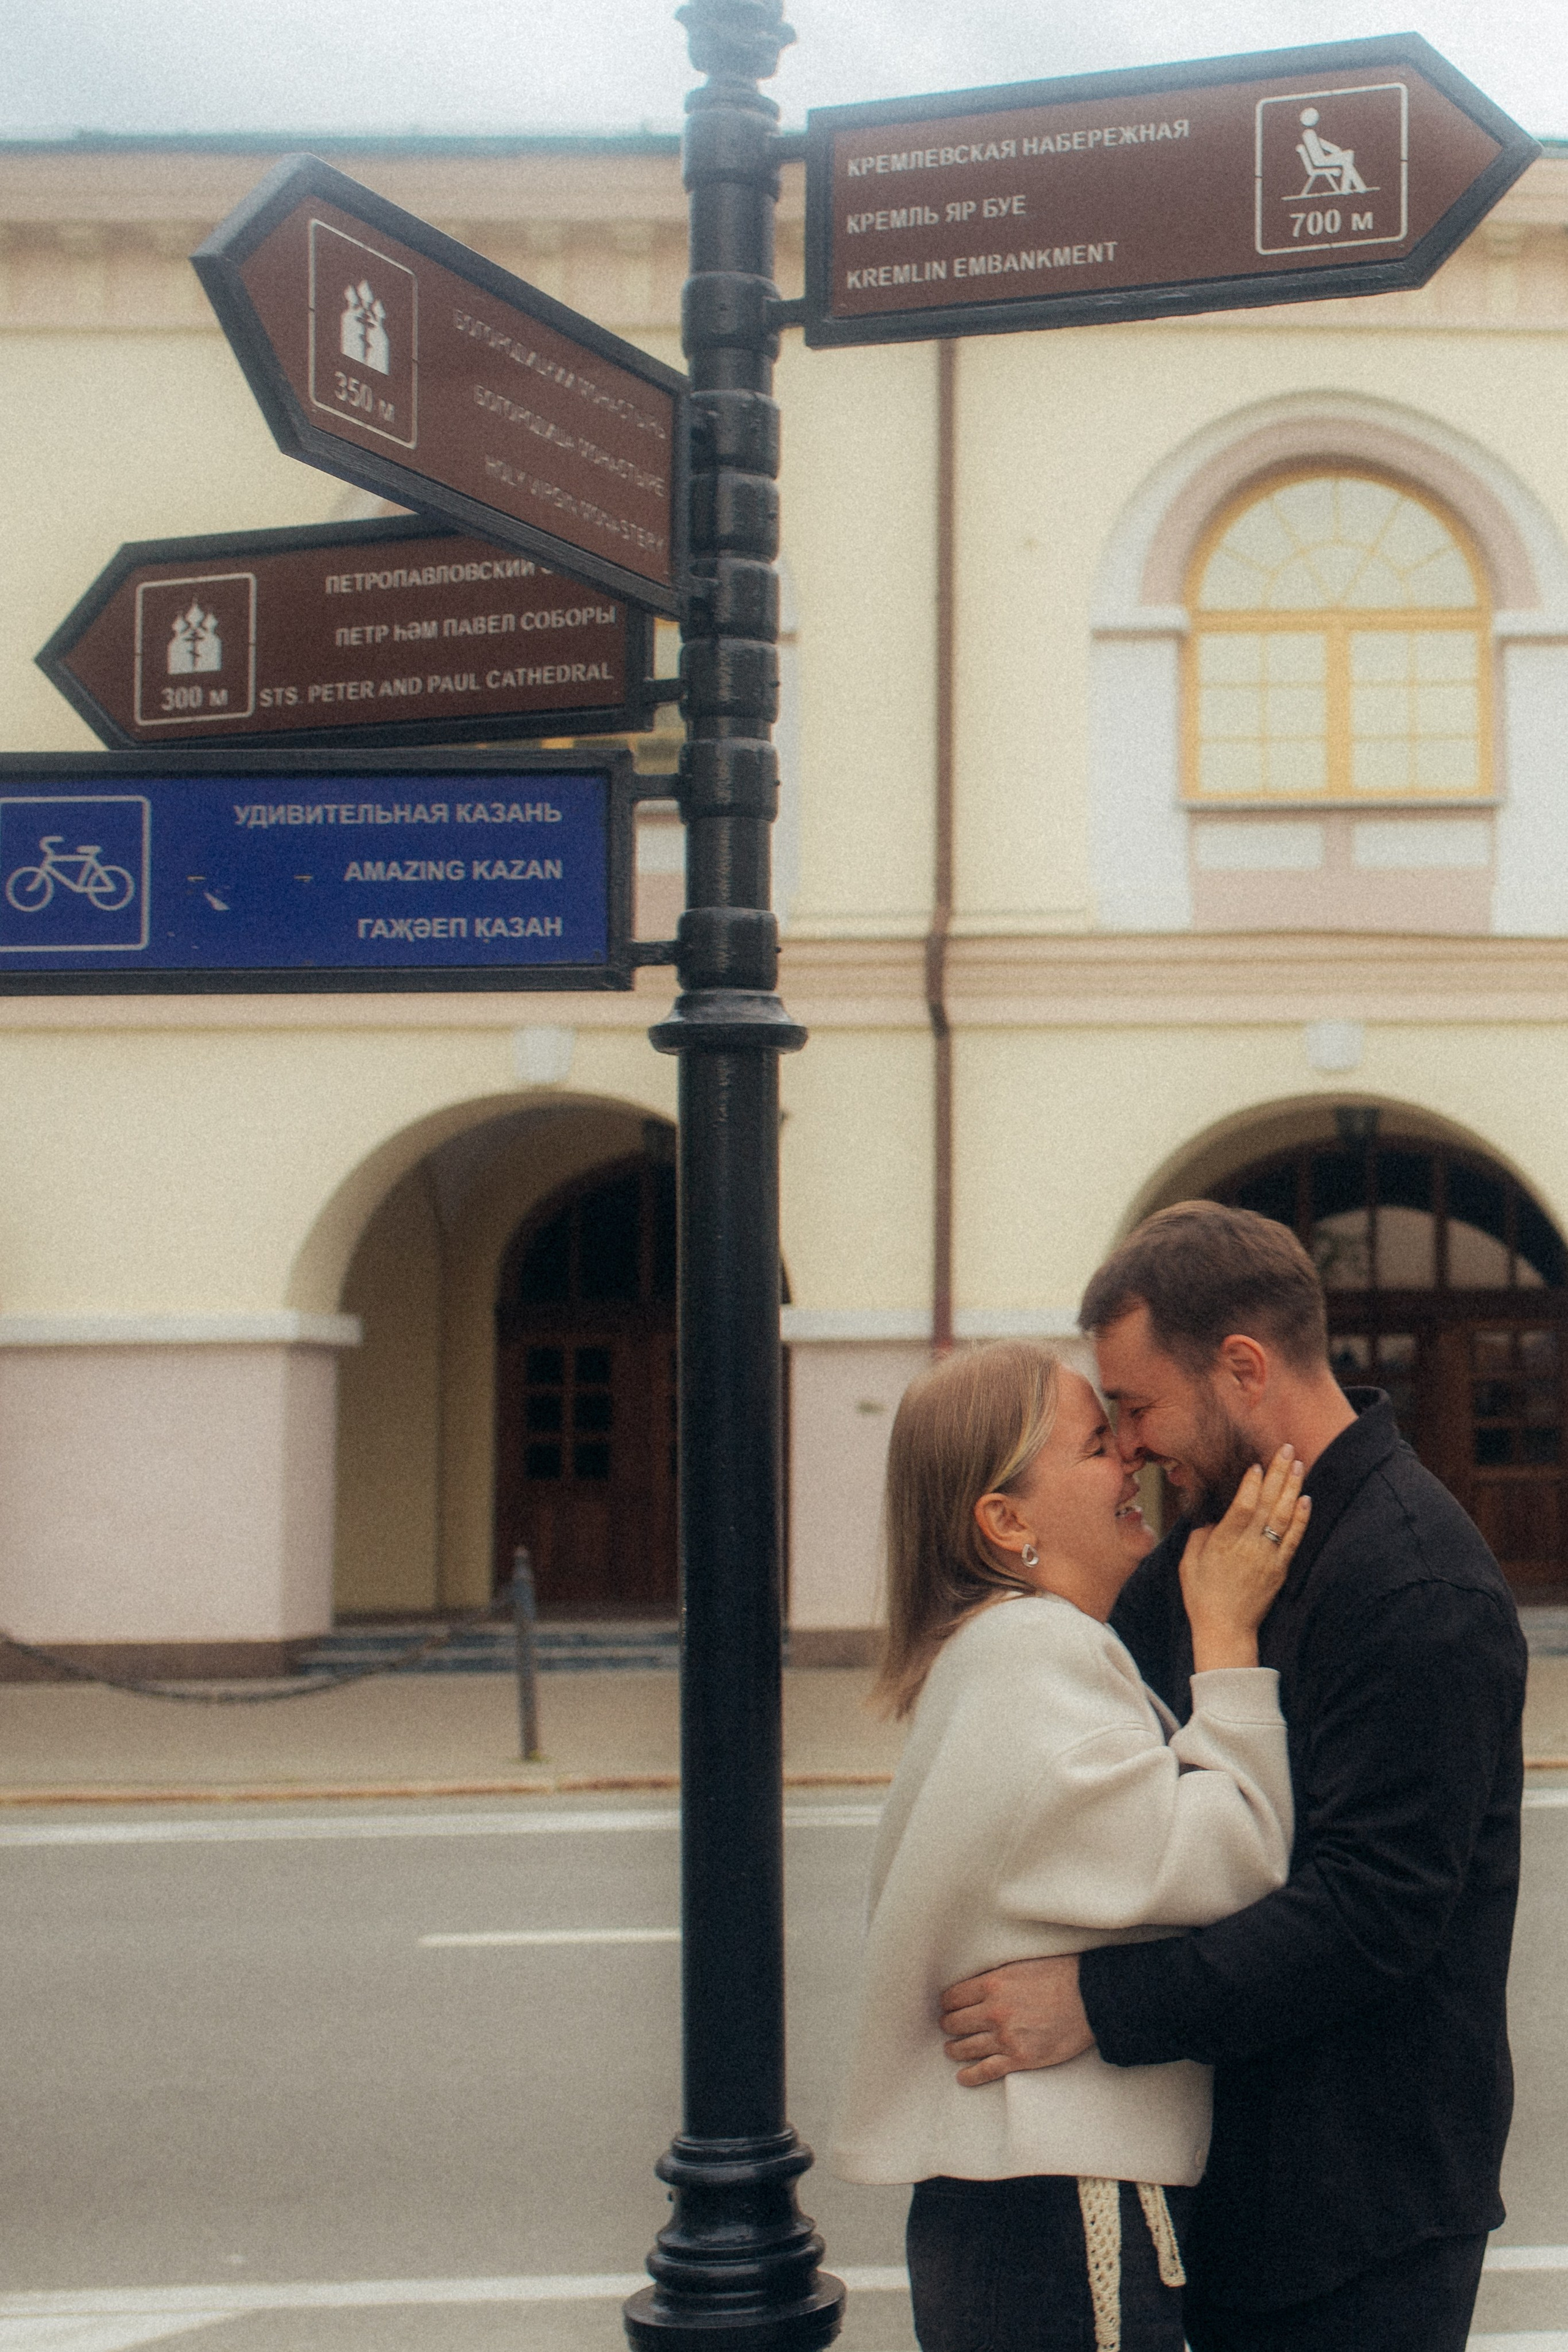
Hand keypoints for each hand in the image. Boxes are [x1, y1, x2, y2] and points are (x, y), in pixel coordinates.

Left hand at [938, 1955, 1093, 2083]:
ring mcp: (1005, 2038)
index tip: (947, 2007)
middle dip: (949, 2025)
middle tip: (948, 2027)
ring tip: (951, 2049)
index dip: (947, 2003)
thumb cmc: (1059, 1975)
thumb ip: (994, 1978)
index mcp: (991, 1984)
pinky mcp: (1020, 2058)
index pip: (952, 1998)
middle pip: (955, 2023)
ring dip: (954, 2049)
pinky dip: (970, 2076)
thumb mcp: (1019, 1965)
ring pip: (966, 2048)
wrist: (1090, 1998)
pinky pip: (986, 2071)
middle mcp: (993, 2012)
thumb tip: (974, 1987)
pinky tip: (962, 2077)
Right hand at [1180, 1443, 1309, 1670]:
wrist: (1226, 1630)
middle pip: (1266, 1504)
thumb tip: (1214, 1516)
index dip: (1251, 1485)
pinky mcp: (1280, 1569)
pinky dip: (1301, 1518)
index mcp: (1223, 1544)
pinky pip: (1294, 1539)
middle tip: (1286, 1448)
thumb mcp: (1189, 1562)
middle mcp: (1248, 1548)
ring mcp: (1267, 1558)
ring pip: (1283, 1517)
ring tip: (1298, 1464)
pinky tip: (1306, 1499)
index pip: (1241, 1508)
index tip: (1257, 1464)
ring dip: (1292, 1488)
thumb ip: (1201, 1535)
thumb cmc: (1202, 1596)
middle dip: (1277, 1474)